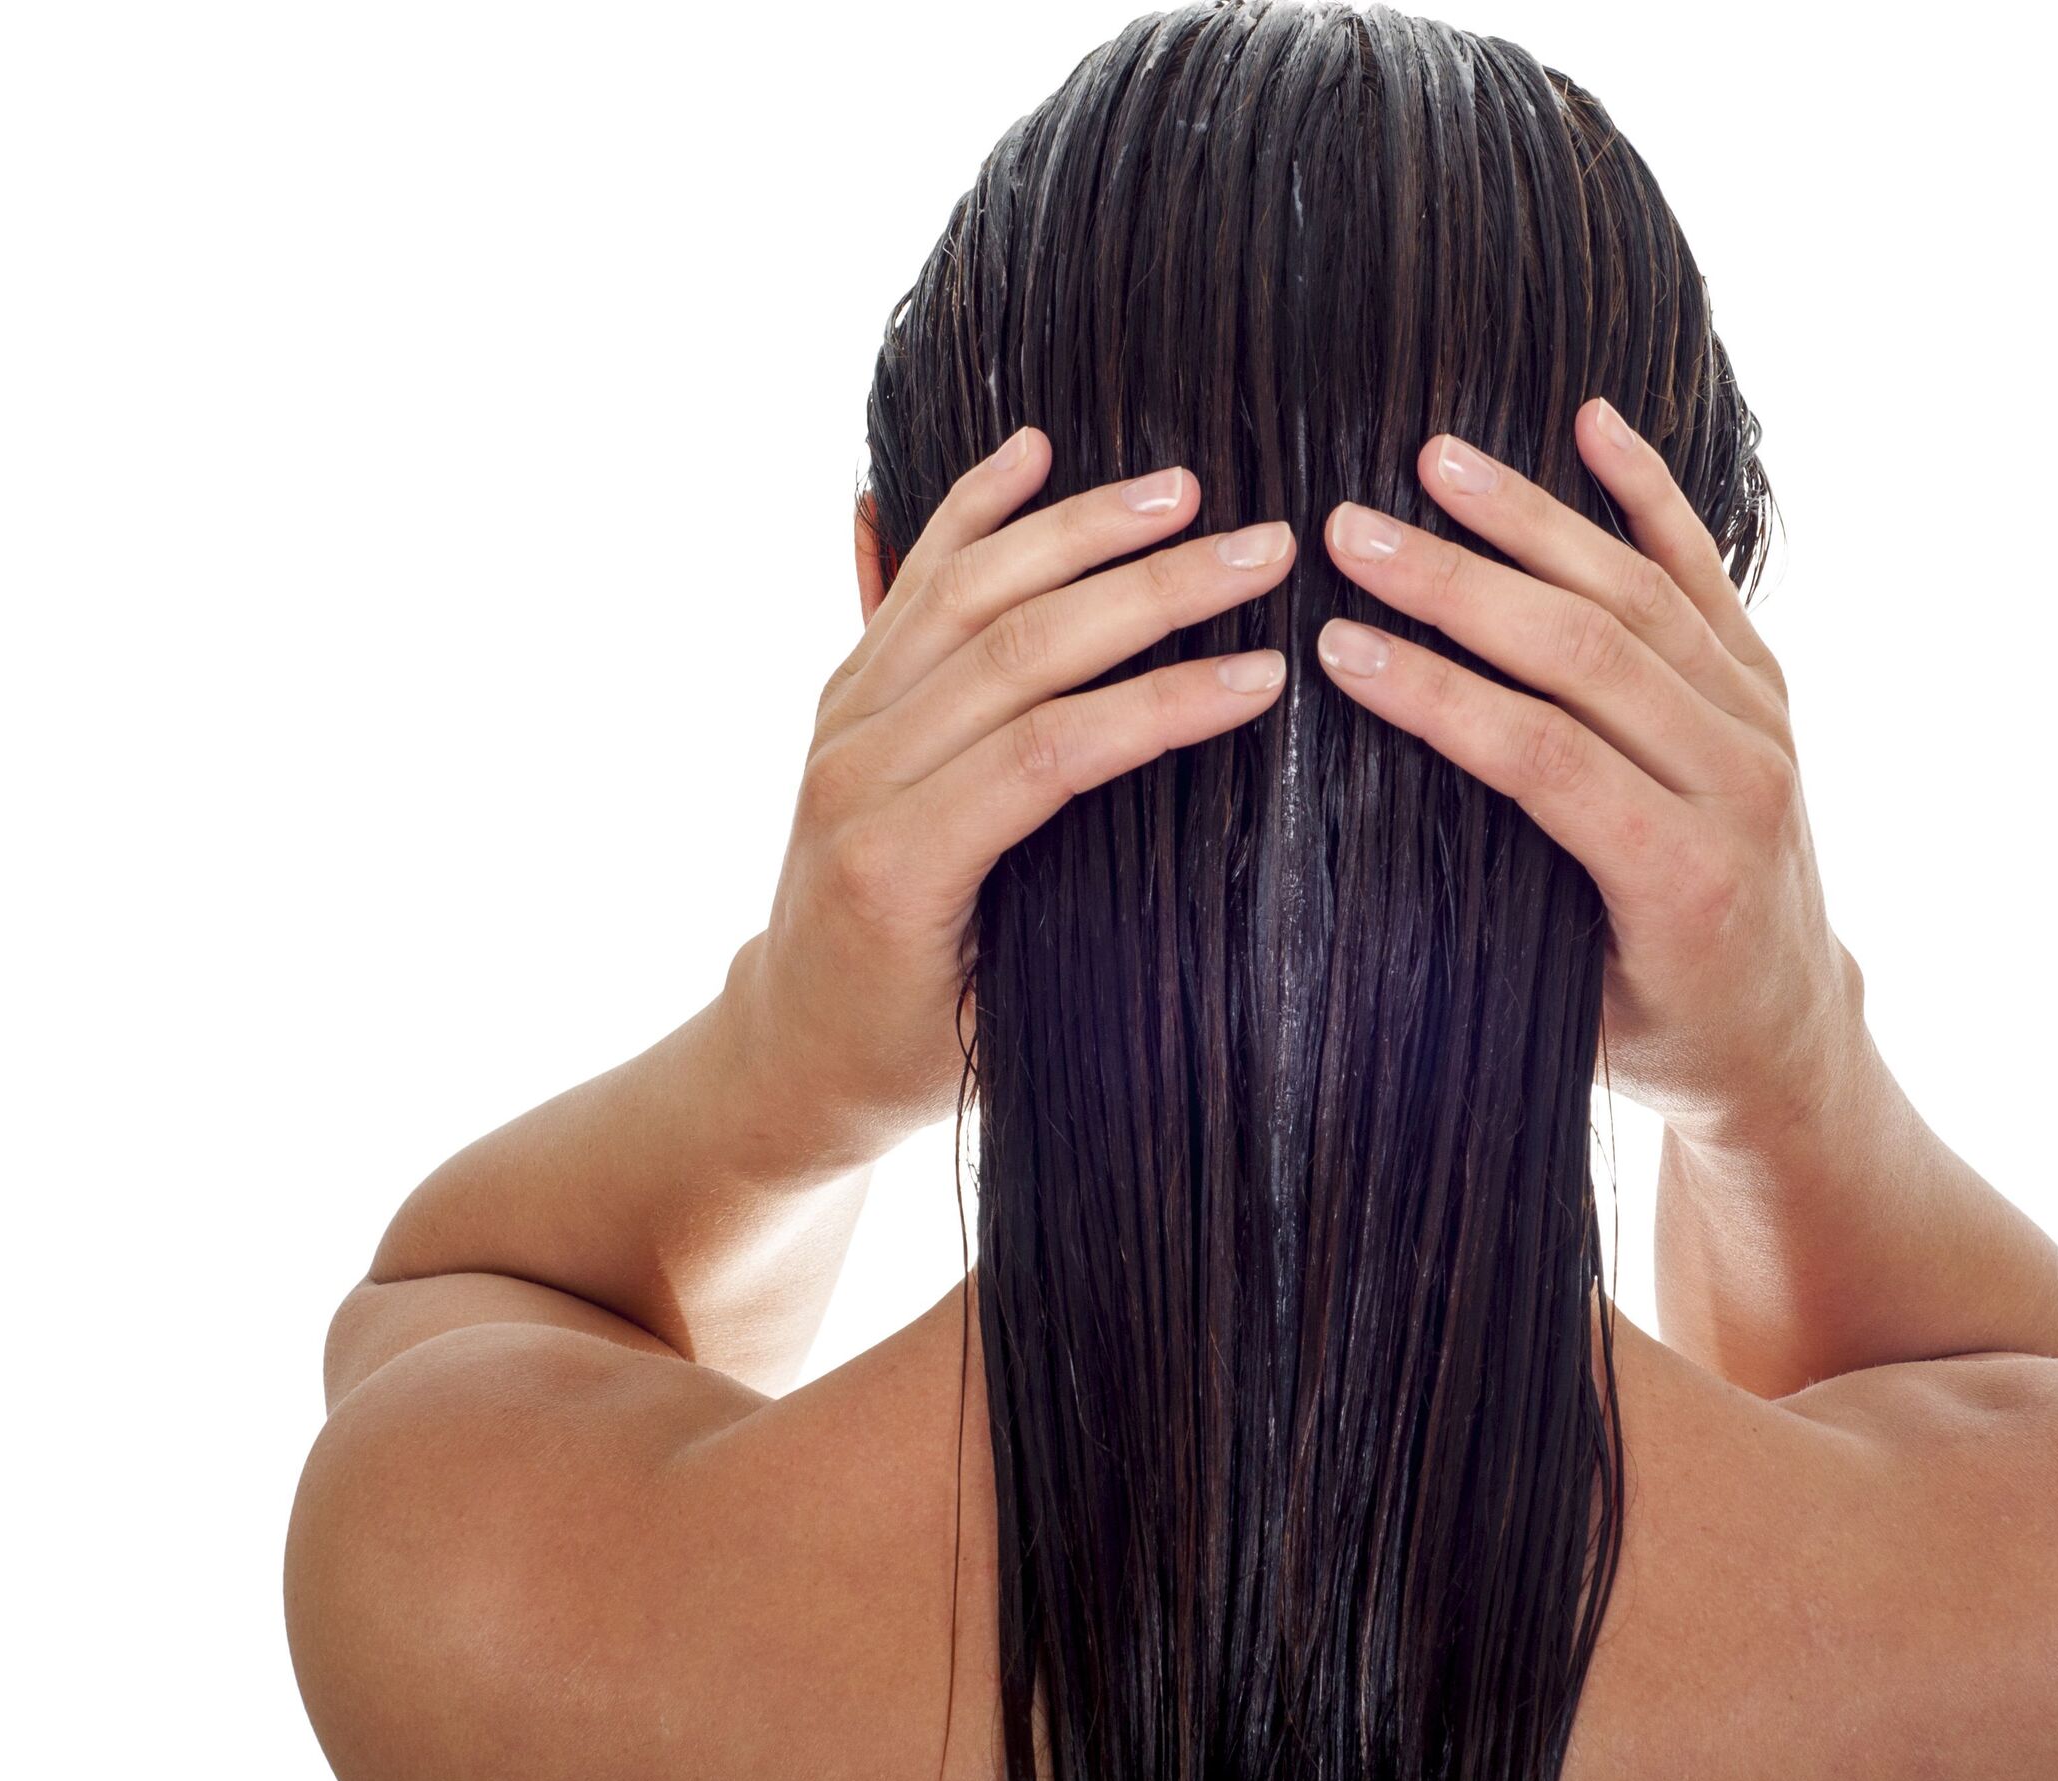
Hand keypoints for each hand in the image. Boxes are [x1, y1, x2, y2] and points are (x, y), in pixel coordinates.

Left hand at [736, 427, 1295, 1165]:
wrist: (790, 1044)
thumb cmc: (913, 1053)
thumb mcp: (1006, 1026)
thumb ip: (1078, 938)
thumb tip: (1220, 879)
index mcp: (900, 864)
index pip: (1051, 752)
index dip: (1163, 706)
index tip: (1267, 674)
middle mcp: (857, 775)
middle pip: (1017, 649)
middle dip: (1151, 592)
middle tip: (1263, 552)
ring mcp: (842, 724)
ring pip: (967, 594)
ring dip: (1080, 531)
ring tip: (1183, 491)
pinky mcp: (844, 697)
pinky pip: (912, 584)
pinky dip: (969, 509)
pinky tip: (1031, 451)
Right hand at [1312, 398, 1864, 1149]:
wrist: (1789, 1036)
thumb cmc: (1657, 1034)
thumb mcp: (1567, 1007)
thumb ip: (1497, 914)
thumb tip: (1359, 831)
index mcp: (1683, 876)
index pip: (1543, 755)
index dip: (1436, 695)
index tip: (1337, 646)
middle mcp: (1740, 785)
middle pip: (1588, 652)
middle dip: (1459, 584)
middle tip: (1352, 532)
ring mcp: (1763, 725)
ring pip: (1641, 594)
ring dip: (1531, 519)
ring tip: (1434, 460)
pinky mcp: (1767, 689)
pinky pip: (1705, 575)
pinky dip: (1652, 493)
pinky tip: (1593, 422)